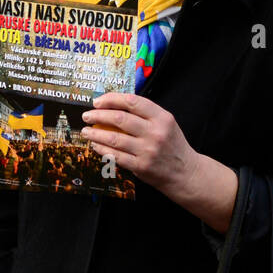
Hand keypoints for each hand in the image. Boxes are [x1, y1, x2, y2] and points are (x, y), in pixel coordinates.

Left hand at [82, 92, 200, 202]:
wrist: (185, 172)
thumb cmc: (173, 146)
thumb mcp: (167, 124)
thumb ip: (146, 115)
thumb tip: (115, 107)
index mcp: (162, 118)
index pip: (133, 102)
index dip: (112, 99)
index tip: (98, 101)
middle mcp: (155, 132)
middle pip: (120, 118)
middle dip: (98, 115)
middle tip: (87, 115)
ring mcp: (147, 150)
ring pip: (114, 138)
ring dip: (96, 133)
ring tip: (86, 131)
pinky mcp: (141, 166)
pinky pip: (116, 156)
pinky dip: (102, 150)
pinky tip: (96, 146)